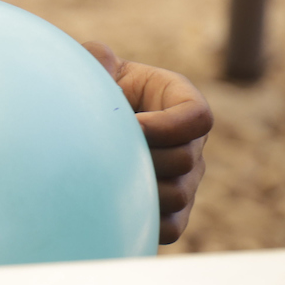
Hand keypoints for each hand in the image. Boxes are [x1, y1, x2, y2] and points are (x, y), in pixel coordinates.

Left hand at [83, 41, 211, 243]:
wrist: (87, 128)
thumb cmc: (94, 92)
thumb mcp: (96, 68)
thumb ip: (96, 58)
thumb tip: (97, 57)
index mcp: (180, 103)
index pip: (198, 117)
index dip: (169, 125)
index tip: (132, 126)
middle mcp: (191, 143)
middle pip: (185, 160)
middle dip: (145, 157)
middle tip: (107, 154)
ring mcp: (185, 179)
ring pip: (177, 195)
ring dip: (140, 188)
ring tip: (105, 177)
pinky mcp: (172, 211)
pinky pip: (170, 227)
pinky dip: (144, 220)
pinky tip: (111, 207)